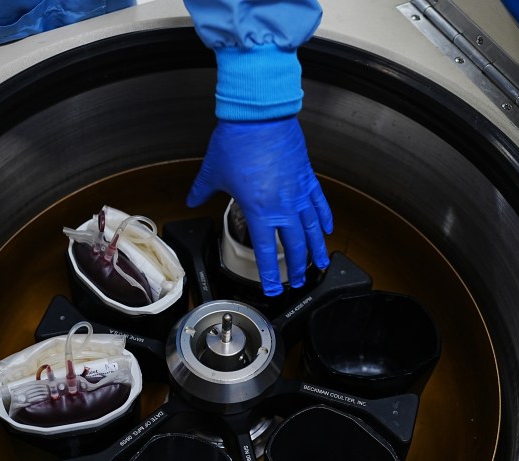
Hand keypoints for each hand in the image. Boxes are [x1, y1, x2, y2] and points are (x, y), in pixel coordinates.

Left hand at [187, 116, 332, 295]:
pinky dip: (324, 217)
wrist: (259, 113)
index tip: (272, 289)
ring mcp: (298, 191)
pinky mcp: (307, 176)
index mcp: (258, 210)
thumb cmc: (236, 139)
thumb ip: (201, 190)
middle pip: (295, 245)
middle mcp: (282, 205)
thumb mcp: (213, 171)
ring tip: (320, 263)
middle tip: (298, 282)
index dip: (270, 275)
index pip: (267, 252)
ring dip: (317, 249)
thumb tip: (191, 200)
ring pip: (313, 228)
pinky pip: (319, 202)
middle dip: (297, 268)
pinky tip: (327, 228)